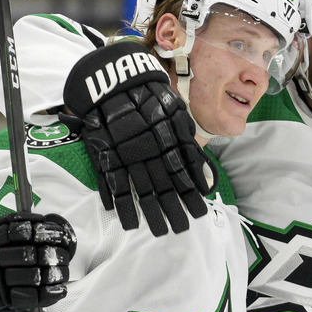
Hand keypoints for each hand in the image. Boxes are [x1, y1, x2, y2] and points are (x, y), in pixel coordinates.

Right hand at [63, 41, 216, 235]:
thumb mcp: (176, 114)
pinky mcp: (105, 155)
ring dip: (151, 213)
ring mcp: (126, 154)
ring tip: (160, 232)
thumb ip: (189, 146)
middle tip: (181, 230)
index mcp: (168, 140)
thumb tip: (206, 178)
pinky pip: (113, 184)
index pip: (182, 174)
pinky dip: (120, 204)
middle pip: (163, 186)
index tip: (199, 214)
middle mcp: (149, 150)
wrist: (114, 79)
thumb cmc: (150, 96)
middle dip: (173, 210)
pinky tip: (129, 221)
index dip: (190, 195)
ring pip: (141, 189)